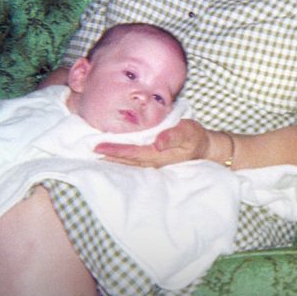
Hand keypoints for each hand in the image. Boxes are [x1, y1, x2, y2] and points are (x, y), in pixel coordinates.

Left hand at [95, 119, 210, 167]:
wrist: (207, 149)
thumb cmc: (196, 138)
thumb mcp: (188, 132)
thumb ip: (174, 135)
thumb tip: (159, 142)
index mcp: (158, 155)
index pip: (131, 153)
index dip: (114, 151)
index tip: (98, 148)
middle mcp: (153, 162)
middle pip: (126, 161)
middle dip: (108, 156)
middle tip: (89, 151)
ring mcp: (154, 163)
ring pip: (129, 163)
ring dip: (113, 159)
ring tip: (97, 155)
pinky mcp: (155, 160)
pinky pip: (135, 161)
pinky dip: (123, 158)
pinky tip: (116, 156)